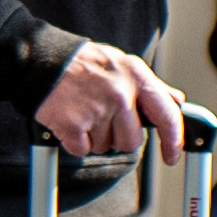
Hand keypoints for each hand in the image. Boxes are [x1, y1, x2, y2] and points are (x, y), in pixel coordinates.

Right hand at [35, 36, 188, 160]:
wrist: (40, 60)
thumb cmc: (83, 64)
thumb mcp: (122, 64)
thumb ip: (151, 85)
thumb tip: (177, 101)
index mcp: (135, 76)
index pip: (166, 115)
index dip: (173, 141)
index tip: (171, 156)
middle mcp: (120, 94)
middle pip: (131, 141)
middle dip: (118, 138)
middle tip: (102, 118)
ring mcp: (97, 110)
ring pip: (106, 147)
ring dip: (94, 138)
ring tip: (83, 112)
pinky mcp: (73, 125)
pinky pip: (82, 150)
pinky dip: (75, 141)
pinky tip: (70, 120)